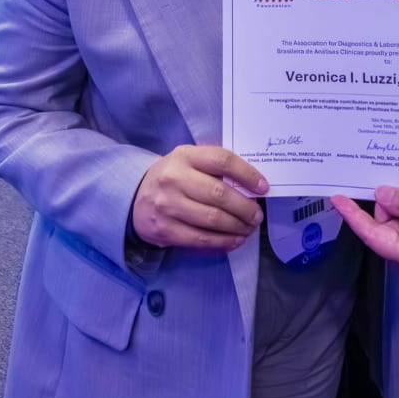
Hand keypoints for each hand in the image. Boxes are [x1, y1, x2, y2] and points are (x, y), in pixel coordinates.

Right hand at [131, 145, 266, 251]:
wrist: (134, 196)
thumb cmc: (173, 176)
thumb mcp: (189, 161)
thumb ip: (215, 168)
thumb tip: (252, 186)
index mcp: (185, 155)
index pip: (222, 161)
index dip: (247, 174)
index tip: (263, 187)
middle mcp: (174, 178)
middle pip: (220, 194)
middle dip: (245, 208)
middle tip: (257, 215)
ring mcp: (168, 205)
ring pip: (213, 219)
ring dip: (238, 227)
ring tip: (249, 228)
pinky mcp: (165, 229)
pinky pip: (201, 239)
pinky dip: (223, 242)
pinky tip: (235, 240)